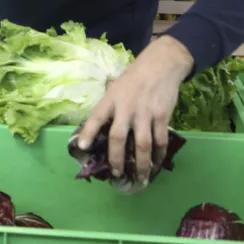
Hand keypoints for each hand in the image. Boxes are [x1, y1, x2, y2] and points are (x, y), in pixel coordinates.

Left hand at [77, 36, 192, 181]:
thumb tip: (100, 131)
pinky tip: (156, 164)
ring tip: (139, 178)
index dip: (88, 133)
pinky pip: (160, 141)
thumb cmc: (134, 78)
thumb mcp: (115, 88)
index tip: (82, 147)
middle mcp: (126, 108)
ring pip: (142, 145)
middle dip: (116, 159)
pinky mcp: (162, 116)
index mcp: (111, 99)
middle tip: (115, 173)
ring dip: (140, 164)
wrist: (160, 65)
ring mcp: (145, 113)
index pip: (96, 117)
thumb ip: (109, 108)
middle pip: (118, 137)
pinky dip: (159, 155)